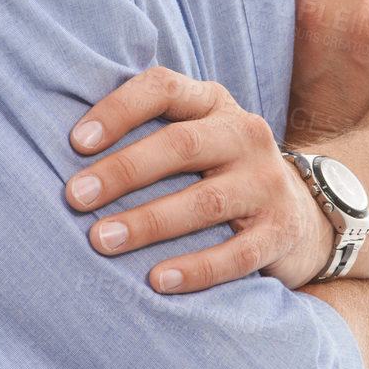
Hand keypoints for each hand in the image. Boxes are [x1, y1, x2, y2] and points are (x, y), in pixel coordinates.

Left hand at [64, 66, 333, 293]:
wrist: (305, 212)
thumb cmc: (219, 169)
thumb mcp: (194, 135)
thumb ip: (146, 130)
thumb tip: (63, 149)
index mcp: (213, 103)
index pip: (164, 87)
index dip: (119, 109)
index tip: (75, 142)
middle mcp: (244, 133)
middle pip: (180, 144)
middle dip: (123, 171)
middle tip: (75, 197)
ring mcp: (267, 182)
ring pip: (206, 200)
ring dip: (149, 222)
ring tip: (101, 240)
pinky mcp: (281, 231)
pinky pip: (238, 252)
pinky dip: (196, 268)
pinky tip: (157, 281)